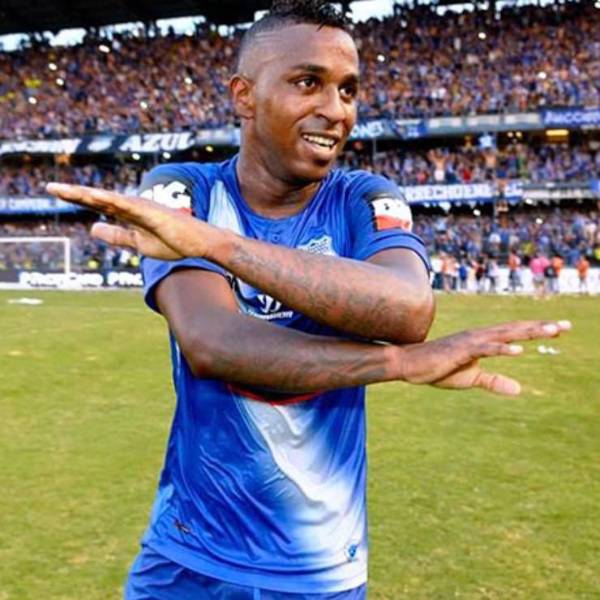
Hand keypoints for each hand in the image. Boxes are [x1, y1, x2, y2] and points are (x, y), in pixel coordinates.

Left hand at [45, 183, 213, 259]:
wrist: (200, 244)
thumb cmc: (175, 242)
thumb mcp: (138, 242)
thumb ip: (117, 235)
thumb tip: (92, 228)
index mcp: (129, 213)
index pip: (99, 204)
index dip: (77, 198)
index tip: (56, 192)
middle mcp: (133, 206)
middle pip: (99, 198)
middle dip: (74, 193)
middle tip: (49, 187)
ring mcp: (142, 208)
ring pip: (109, 199)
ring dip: (87, 195)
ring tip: (64, 191)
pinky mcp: (151, 213)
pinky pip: (127, 206)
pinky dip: (110, 201)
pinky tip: (94, 197)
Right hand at [397, 320, 570, 395]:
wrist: (410, 365)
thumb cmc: (438, 369)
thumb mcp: (471, 378)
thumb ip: (494, 381)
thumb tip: (520, 389)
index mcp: (483, 341)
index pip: (514, 333)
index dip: (537, 330)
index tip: (560, 329)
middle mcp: (479, 336)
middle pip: (515, 329)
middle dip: (541, 327)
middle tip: (566, 326)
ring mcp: (470, 341)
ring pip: (505, 334)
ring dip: (528, 332)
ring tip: (551, 331)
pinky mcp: (460, 350)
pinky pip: (484, 349)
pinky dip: (501, 348)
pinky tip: (518, 349)